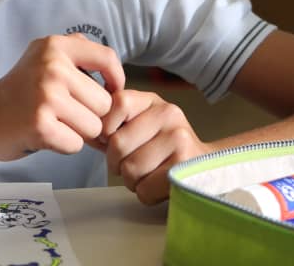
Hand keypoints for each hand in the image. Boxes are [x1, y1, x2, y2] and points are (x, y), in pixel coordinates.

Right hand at [0, 34, 125, 161]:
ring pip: (94, 126)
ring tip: (56, 123)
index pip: (106, 57)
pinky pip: (76, 144)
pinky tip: (47, 135)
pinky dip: (65, 145)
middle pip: (104, 102)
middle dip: (91, 114)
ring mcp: (46, 96)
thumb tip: (112, 70)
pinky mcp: (41, 125)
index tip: (112, 91)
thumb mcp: (42, 55)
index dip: (116, 79)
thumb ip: (75, 51)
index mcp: (55, 46)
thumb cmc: (19, 90)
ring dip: (79, 132)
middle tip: (67, 113)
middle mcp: (52, 67)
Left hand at [96, 89, 209, 203]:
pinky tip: (156, 185)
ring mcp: (179, 139)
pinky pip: (145, 190)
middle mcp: (168, 114)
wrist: (205, 166)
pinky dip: (145, 194)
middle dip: (115, 163)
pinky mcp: (185, 167)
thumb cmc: (162, 146)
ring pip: (130, 170)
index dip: (105, 127)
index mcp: (152, 101)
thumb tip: (88, 132)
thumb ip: (116, 122)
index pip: (117, 103)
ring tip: (144, 175)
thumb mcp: (142, 122)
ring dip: (130, 181)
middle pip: (118, 144)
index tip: (110, 139)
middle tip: (127, 165)